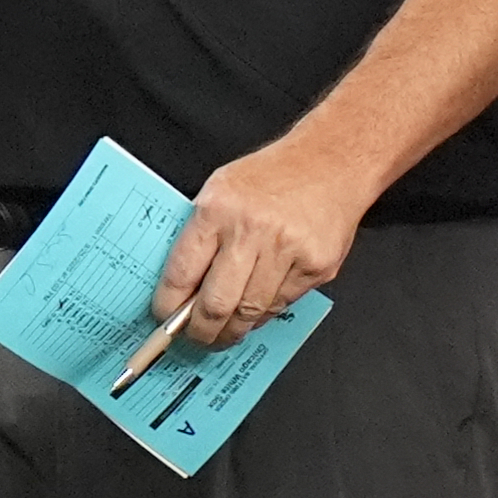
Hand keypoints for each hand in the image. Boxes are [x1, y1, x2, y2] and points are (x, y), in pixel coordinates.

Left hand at [152, 132, 376, 348]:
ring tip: (227, 330)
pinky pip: (281, 305)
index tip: (164, 319)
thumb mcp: (223, 188)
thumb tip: (182, 289)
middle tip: (197, 337)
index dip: (168, 306)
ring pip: (250, 313)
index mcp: (217, 208)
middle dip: (201, 332)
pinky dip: (266, 312)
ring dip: (234, 329)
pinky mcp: (315, 266)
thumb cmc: (275, 174)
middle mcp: (251, 229)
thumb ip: (202, 235)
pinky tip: (259, 307)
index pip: (181, 273)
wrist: (333, 160)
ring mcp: (287, 250)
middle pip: (215, 305)